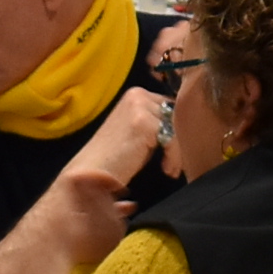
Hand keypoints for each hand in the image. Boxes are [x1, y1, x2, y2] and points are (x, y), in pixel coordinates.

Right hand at [35, 92, 165, 272]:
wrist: (87, 178)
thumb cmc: (111, 163)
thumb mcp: (137, 137)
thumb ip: (156, 128)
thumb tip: (185, 127)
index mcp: (134, 95)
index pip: (172, 107)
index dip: (178, 131)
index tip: (175, 155)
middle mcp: (136, 95)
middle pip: (178, 115)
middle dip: (180, 141)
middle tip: (174, 165)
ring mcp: (138, 107)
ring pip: (177, 128)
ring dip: (178, 152)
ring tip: (170, 170)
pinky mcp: (142, 123)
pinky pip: (173, 138)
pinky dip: (174, 157)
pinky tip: (167, 170)